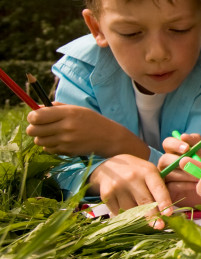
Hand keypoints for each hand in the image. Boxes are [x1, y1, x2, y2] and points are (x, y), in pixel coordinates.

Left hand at [26, 104, 146, 157]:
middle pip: (33, 130)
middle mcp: (66, 127)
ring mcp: (66, 141)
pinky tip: (60, 141)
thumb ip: (56, 107)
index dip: (32, 117)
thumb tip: (35, 109)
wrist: (109, 138)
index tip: (35, 117)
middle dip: (34, 128)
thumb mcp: (76, 109)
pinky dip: (50, 146)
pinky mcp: (67, 151)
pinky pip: (48, 149)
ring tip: (53, 134)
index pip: (37, 116)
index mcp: (68, 113)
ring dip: (42, 138)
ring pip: (38, 141)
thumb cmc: (91, 121)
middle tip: (41, 127)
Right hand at [89, 154, 172, 229]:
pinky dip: (125, 217)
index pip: (158, 188)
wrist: (111, 166)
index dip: (164, 202)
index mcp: (148, 171)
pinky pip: (119, 213)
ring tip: (143, 219)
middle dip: (153, 217)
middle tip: (160, 226)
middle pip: (145, 202)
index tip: (169, 214)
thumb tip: (165, 213)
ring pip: (132, 211)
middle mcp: (132, 178)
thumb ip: (159, 189)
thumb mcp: (150, 174)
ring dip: (139, 218)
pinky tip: (128, 214)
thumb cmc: (137, 173)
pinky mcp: (106, 195)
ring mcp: (118, 186)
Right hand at [158, 133, 200, 208]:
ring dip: (186, 174)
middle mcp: (166, 163)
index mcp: (174, 151)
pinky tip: (195, 185)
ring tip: (199, 177)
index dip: (175, 144)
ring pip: (169, 172)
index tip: (187, 148)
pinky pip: (172, 185)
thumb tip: (183, 136)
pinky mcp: (166, 190)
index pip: (168, 143)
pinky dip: (185, 184)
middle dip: (179, 161)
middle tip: (192, 164)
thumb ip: (197, 142)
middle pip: (164, 158)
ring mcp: (164, 176)